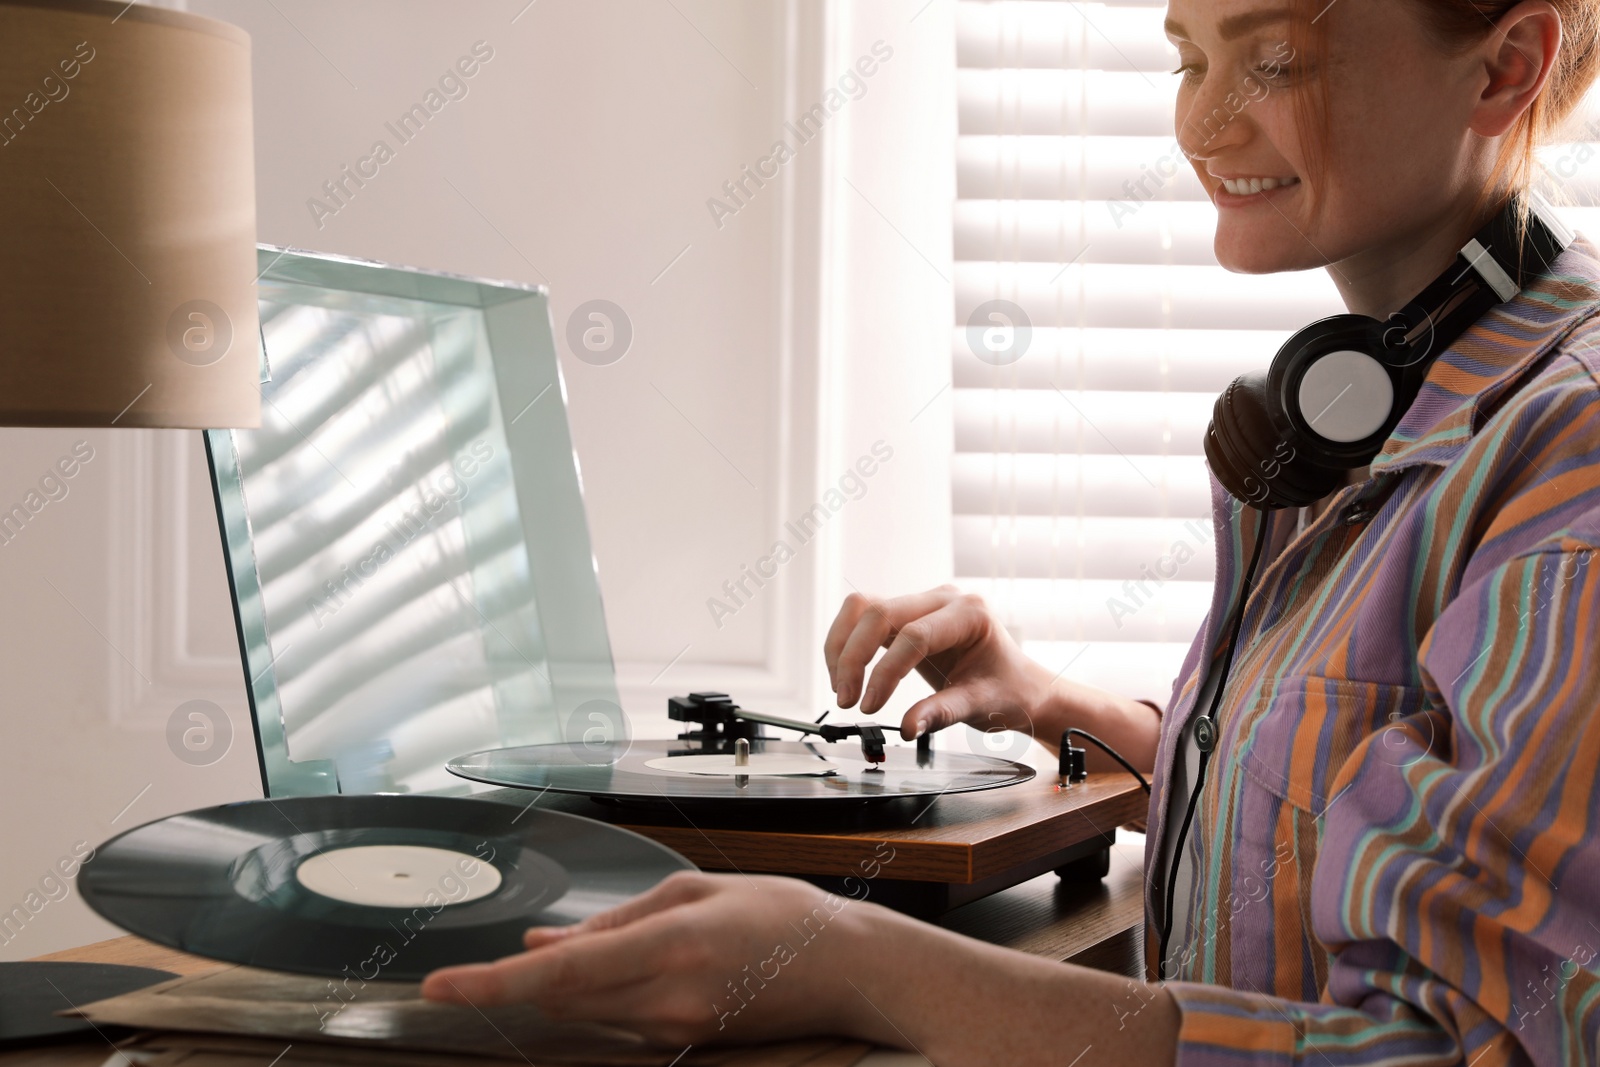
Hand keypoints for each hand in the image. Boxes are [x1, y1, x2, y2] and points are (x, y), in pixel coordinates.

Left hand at [420, 871, 882, 1046]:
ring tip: (561, 953)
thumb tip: (543, 943)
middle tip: (470, 973)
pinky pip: (615, 1020)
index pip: (562, 972)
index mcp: (673, 946)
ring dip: (556, 986)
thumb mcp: (696, 892)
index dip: (493, 983)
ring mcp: (675, 1030)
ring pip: (583, 1011)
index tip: (438, 987)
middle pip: (560, 1000)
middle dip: (514, 983)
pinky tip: (604, 969)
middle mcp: (669, 999)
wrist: (848, 971)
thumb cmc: (784, 917)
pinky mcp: (682, 1043)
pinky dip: (593, 995)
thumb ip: (614, 918)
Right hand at [824, 585, 1053, 740]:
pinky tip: (846, 675)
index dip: (886, 672)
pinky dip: (847, 645)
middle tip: (847, 700)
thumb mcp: (982, 706)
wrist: (1020, 685)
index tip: (870, 706)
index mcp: (970, 613)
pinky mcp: (905, 615)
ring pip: (862, 608)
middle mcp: (942, 599)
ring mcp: (922, 603)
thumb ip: (943, 713)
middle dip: (854, 657)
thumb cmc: (1009, 691)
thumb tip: (907, 728)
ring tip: (841, 688)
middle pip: (879, 613)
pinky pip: (864, 619)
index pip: (914, 635)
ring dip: (842, 647)